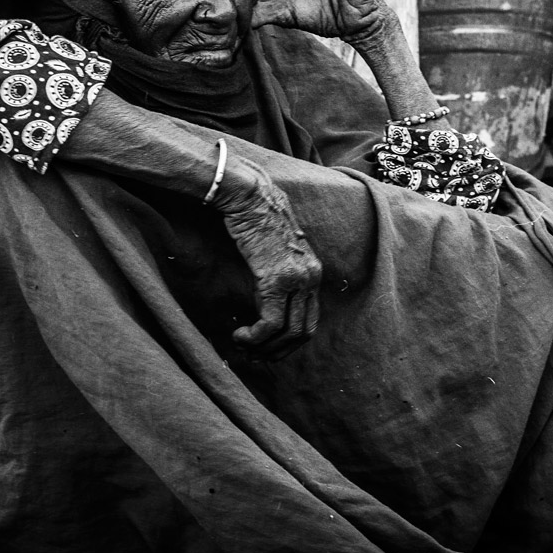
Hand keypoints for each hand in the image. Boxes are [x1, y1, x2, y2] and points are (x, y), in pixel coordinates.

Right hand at [211, 158, 322, 358]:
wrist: (251, 196)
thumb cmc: (256, 220)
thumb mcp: (274, 253)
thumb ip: (279, 276)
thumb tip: (266, 303)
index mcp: (313, 272)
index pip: (310, 321)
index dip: (290, 342)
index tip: (268, 349)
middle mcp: (311, 278)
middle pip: (303, 332)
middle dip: (278, 352)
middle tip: (255, 356)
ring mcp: (296, 279)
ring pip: (287, 332)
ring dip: (264, 347)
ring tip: (244, 346)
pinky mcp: (276, 278)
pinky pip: (270, 322)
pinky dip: (255, 336)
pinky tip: (240, 335)